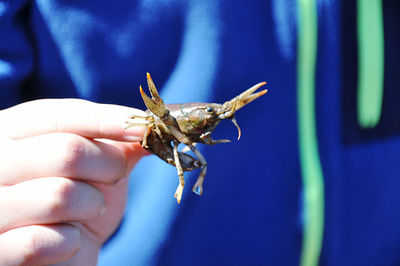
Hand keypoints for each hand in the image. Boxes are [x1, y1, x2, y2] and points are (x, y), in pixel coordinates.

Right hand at [0, 99, 147, 264]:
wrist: (59, 257)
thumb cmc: (78, 207)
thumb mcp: (97, 169)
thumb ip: (117, 145)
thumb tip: (153, 128)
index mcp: (9, 132)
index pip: (58, 115)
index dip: (107, 120)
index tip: (148, 127)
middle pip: (66, 152)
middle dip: (109, 167)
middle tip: (115, 178)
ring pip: (59, 195)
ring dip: (92, 206)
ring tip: (88, 211)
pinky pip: (41, 242)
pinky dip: (71, 242)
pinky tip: (69, 241)